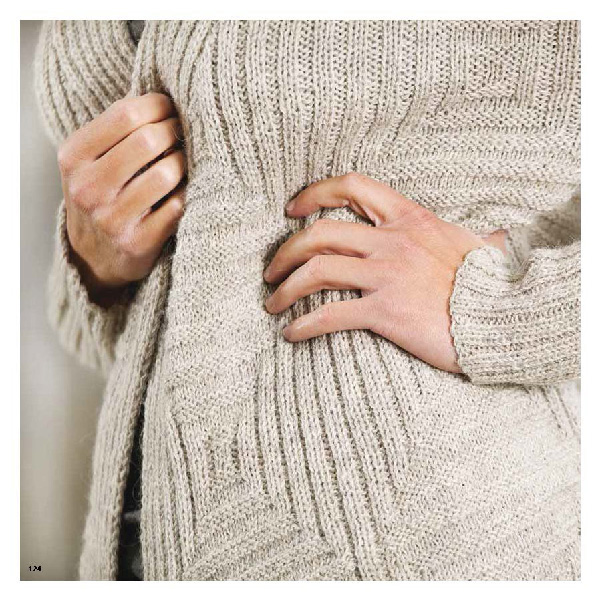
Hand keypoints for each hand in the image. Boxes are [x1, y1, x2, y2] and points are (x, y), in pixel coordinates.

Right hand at [58, 93, 185, 306]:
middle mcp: (88, 188)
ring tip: (184, 160)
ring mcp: (112, 219)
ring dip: (184, 162)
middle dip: (174, 131)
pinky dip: (188, 192)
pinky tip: (186, 188)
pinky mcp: (138, 243)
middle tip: (184, 133)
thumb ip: (116, 131)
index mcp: (73, 158)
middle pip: (148, 140)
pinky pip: (178, 206)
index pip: (125, 115)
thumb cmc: (100, 196)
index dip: (158, 106)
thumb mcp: (90, 161)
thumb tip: (166, 98)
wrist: (93, 256)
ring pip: (166, 173)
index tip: (171, 108)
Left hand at [263, 173, 506, 372]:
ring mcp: (387, 276)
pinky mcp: (386, 312)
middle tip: (271, 270)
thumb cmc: (491, 284)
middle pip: (319, 233)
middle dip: (285, 250)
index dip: (314, 193)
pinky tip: (291, 334)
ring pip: (316, 271)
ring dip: (285, 288)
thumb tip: (496, 237)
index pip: (352, 187)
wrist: (507, 318)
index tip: (292, 209)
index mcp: (409, 218)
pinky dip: (303, 324)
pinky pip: (331, 315)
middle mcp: (392, 241)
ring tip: (271, 304)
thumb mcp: (479, 248)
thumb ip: (477, 237)